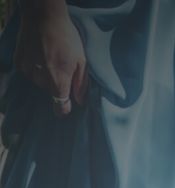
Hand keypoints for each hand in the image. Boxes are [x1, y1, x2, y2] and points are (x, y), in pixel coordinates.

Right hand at [16, 1, 87, 116]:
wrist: (42, 16)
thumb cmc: (67, 37)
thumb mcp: (81, 60)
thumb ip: (81, 84)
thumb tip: (79, 101)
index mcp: (59, 79)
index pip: (60, 105)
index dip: (63, 109)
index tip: (66, 109)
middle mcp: (41, 77)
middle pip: (51, 91)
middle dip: (58, 84)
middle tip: (62, 67)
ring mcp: (28, 69)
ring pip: (39, 83)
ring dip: (45, 76)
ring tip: (50, 58)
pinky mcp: (19, 62)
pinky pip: (29, 73)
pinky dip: (35, 68)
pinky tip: (40, 55)